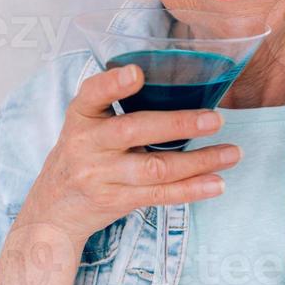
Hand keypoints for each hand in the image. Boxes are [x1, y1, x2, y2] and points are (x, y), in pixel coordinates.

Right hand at [24, 63, 241, 242]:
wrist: (53, 210)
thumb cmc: (82, 154)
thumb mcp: (86, 123)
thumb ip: (116, 103)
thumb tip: (181, 81)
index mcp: (81, 115)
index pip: (92, 93)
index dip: (113, 83)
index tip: (137, 73)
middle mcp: (87, 144)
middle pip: (133, 130)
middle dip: (178, 125)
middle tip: (215, 120)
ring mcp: (100, 176)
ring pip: (155, 168)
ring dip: (199, 161)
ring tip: (232, 153)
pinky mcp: (115, 201)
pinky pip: (159, 196)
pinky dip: (191, 190)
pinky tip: (216, 183)